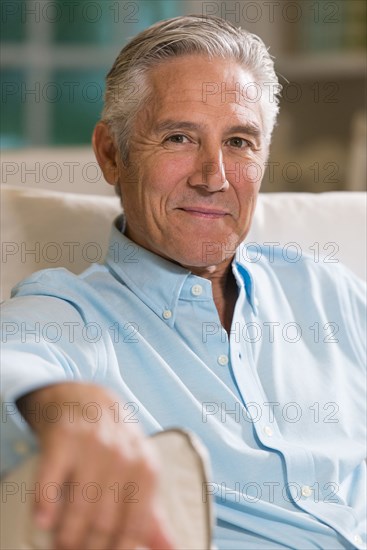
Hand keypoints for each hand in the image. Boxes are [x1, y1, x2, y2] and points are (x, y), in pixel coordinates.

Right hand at [17, 382, 175, 549]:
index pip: (134, 526)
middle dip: (89, 548)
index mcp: (146, 469)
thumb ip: (152, 514)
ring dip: (66, 535)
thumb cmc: (116, 444)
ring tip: (59, 546)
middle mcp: (122, 457)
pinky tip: (43, 521)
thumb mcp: (141, 471)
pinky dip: (45, 505)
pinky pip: (51, 481)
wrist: (88, 399)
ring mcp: (92, 446)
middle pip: (104, 522)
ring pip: (78, 508)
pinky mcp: (63, 439)